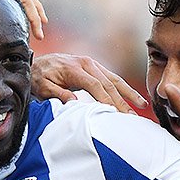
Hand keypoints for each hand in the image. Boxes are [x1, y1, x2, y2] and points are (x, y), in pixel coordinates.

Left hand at [31, 53, 147, 112]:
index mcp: (75, 69)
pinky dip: (123, 88)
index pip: (95, 85)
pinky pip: (111, 77)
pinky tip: (133, 97)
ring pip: (114, 79)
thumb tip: (75, 102)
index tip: (115, 113)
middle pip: (108, 83)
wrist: (38, 63)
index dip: (106, 99)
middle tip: (131, 116)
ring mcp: (92, 64)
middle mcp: (87, 64)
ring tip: (142, 106)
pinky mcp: (94, 67)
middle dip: (121, 101)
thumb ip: (58, 94)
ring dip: (128, 93)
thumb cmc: (39, 77)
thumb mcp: (43, 88)